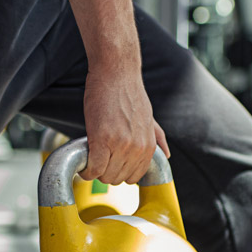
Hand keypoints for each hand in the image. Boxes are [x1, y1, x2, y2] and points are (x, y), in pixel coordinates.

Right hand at [81, 65, 170, 185]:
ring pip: (104, 176)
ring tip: (91, 155)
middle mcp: (137, 149)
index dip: (118, 172)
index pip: (133, 178)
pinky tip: (84, 159)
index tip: (108, 164)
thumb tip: (167, 154)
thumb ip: (157, 137)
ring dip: (94, 170)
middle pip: (117, 179)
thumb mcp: (149, 117)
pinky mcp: (101, 140)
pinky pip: (93, 168)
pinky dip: (86, 169)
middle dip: (105, 172)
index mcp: (148, 146)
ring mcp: (120, 145)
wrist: (116, 73)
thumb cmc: (128, 93)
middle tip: (97, 157)